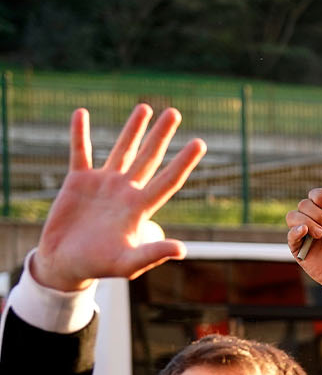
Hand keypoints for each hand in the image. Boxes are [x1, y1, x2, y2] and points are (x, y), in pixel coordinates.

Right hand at [30, 105, 205, 291]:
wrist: (67, 264)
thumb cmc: (99, 266)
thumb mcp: (128, 263)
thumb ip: (152, 254)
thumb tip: (182, 250)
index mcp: (140, 208)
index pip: (168, 180)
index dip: (184, 162)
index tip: (200, 142)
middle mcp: (126, 191)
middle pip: (149, 158)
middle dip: (161, 135)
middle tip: (174, 113)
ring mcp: (104, 184)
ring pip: (122, 149)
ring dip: (132, 129)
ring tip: (145, 107)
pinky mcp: (78, 181)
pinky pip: (80, 152)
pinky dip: (80, 133)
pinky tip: (82, 113)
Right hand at [286, 187, 321, 307]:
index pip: (316, 195)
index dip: (321, 196)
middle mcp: (314, 221)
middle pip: (304, 203)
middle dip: (318, 213)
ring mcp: (305, 234)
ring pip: (293, 215)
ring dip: (309, 222)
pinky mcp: (297, 248)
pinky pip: (290, 234)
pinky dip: (296, 230)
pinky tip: (306, 232)